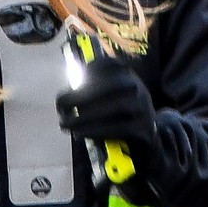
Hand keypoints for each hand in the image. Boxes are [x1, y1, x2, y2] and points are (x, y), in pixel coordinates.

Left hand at [56, 55, 168, 206]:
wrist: (146, 141)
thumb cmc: (117, 116)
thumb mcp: (106, 98)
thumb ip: (88, 92)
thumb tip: (63, 99)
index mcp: (126, 74)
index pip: (108, 65)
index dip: (87, 73)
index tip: (69, 85)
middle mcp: (138, 86)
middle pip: (112, 85)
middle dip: (82, 95)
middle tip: (60, 106)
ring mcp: (144, 107)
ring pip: (117, 105)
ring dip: (87, 115)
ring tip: (67, 124)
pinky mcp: (145, 128)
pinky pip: (121, 128)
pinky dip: (98, 130)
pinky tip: (81, 133)